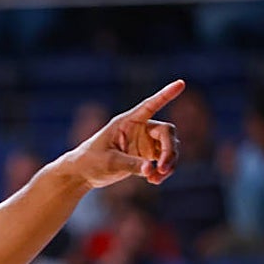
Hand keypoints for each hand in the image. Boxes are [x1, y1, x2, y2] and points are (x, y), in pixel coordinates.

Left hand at [68, 80, 183, 188]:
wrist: (82, 174)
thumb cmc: (90, 161)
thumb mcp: (109, 162)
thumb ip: (131, 165)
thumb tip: (152, 169)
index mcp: (127, 122)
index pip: (150, 105)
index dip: (166, 95)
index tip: (181, 83)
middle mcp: (140, 129)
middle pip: (166, 133)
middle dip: (169, 150)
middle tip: (163, 168)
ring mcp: (144, 143)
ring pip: (168, 149)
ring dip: (168, 164)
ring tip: (156, 179)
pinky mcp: (145, 157)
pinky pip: (163, 162)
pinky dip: (162, 171)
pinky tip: (154, 180)